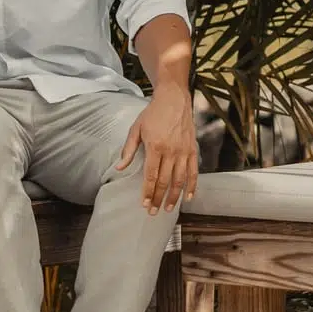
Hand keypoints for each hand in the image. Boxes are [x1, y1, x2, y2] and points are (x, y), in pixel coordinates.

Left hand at [118, 82, 197, 215]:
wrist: (174, 99)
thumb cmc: (152, 114)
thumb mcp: (136, 129)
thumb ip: (128, 150)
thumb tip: (119, 168)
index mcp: (155, 147)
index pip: (151, 176)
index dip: (148, 192)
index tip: (145, 204)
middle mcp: (171, 151)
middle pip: (165, 181)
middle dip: (159, 199)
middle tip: (154, 212)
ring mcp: (184, 151)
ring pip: (180, 180)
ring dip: (174, 197)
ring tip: (169, 209)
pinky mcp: (193, 150)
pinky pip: (194, 172)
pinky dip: (192, 186)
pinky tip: (188, 198)